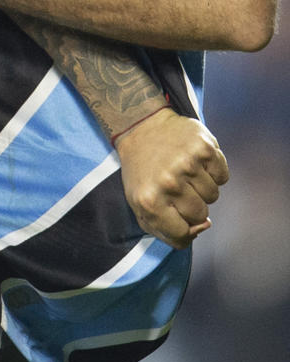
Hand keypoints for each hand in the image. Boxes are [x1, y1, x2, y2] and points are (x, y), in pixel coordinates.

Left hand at [114, 109, 225, 248]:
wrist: (142, 128)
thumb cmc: (142, 170)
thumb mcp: (139, 204)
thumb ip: (163, 228)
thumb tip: (199, 230)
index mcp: (150, 201)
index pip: (182, 233)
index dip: (183, 226)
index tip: (176, 214)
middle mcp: (169, 183)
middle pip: (201, 215)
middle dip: (192, 205)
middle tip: (177, 188)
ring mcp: (188, 165)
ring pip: (213, 196)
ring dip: (202, 188)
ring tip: (185, 174)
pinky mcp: (205, 149)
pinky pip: (223, 177)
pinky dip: (213, 173)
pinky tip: (196, 163)